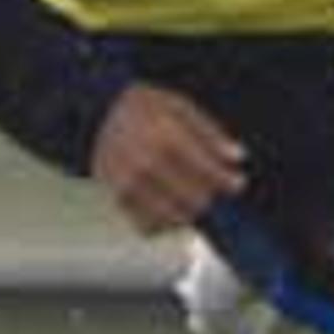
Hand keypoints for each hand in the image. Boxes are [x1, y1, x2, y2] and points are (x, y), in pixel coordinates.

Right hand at [89, 82, 247, 235]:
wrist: (96, 112)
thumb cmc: (144, 108)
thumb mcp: (180, 107)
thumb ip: (210, 134)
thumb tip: (237, 157)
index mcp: (165, 138)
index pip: (208, 172)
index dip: (228, 181)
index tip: (237, 183)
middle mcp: (145, 164)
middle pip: (194, 200)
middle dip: (209, 197)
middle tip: (211, 187)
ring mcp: (128, 184)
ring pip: (172, 218)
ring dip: (188, 212)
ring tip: (190, 196)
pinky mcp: (116, 198)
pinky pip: (147, 226)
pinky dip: (163, 223)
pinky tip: (169, 206)